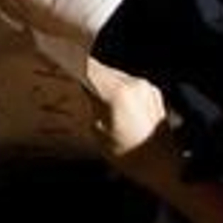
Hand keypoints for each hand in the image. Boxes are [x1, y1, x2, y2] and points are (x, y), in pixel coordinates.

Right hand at [84, 58, 183, 189]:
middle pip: (101, 68)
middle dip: (87, 74)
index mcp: (117, 92)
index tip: (59, 57)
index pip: (88, 67)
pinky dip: (117, 89)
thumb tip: (84, 86)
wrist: (164, 166)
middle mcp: (134, 84)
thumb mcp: (98, 132)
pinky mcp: (153, 92)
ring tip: (98, 102)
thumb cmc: (131, 155)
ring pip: (114, 75)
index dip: (71, 60)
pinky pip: (128, 83)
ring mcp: (146, 87)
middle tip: (75, 82)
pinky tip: (114, 107)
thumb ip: (91, 103)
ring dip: (103, 82)